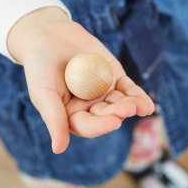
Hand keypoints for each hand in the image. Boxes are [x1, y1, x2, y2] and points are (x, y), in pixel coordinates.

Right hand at [7, 7, 154, 153]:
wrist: (49, 37)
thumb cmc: (40, 67)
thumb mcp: (44, 93)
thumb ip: (54, 119)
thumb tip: (58, 150)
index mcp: (71, 114)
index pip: (88, 126)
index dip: (101, 126)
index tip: (114, 122)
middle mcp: (88, 106)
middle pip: (106, 114)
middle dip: (118, 113)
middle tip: (128, 109)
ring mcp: (102, 91)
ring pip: (120, 103)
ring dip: (132, 106)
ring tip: (142, 107)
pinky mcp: (113, 76)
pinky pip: (128, 88)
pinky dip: (137, 95)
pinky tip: (147, 104)